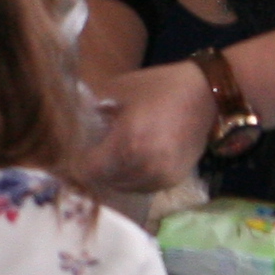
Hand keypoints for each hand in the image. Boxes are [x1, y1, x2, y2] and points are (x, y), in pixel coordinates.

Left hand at [70, 61, 221, 194]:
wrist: (207, 96)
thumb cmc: (160, 87)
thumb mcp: (117, 90)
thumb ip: (89, 108)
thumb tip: (66, 122)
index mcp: (127, 143)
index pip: (88, 170)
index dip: (75, 162)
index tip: (69, 152)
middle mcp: (145, 167)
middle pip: (103, 181)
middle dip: (92, 168)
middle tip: (88, 151)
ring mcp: (161, 177)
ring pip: (122, 187)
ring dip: (112, 175)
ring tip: (108, 154)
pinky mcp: (173, 180)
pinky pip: (142, 187)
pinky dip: (131, 178)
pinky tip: (129, 159)